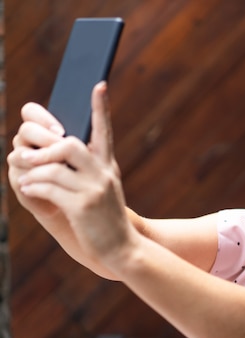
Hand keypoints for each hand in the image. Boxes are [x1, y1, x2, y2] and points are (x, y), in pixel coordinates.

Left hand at [11, 82, 137, 266]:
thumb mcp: (102, 190)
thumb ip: (85, 171)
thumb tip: (58, 151)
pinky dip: (33, 188)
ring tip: (25, 180)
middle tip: (26, 156)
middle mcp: (103, 174)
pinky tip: (30, 191)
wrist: (122, 248)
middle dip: (43, 148)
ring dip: (32, 172)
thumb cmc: (106, 219)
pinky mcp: (81, 207)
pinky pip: (48, 188)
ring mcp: (94, 190)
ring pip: (53, 168)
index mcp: (108, 166)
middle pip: (69, 144)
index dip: (100, 108)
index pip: (104, 130)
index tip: (99, 85)